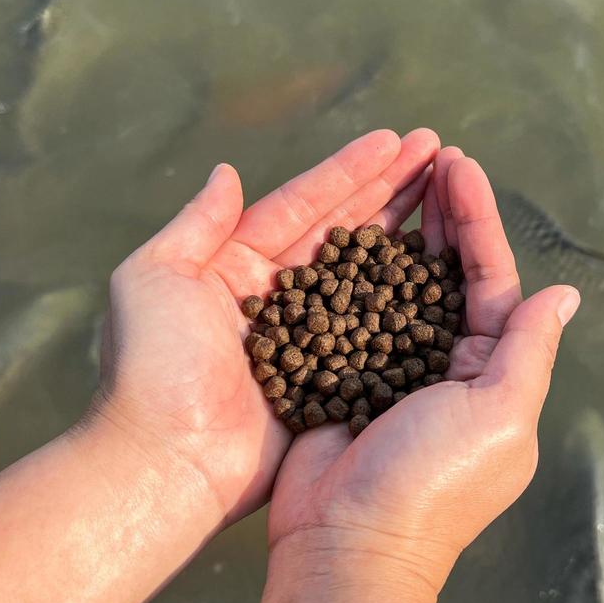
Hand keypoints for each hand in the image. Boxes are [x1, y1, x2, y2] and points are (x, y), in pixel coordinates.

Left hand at [91, 128, 439, 528]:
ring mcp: (308, 339)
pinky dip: (407, 302)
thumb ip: (196, 224)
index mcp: (234, 265)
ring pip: (366, 275)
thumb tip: (227, 172)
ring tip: (450, 196)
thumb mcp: (153, 278)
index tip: (396, 140)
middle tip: (437, 153)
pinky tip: (443, 273)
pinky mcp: (329, 382)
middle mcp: (278, 296)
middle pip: (344, 231)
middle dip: (391, 190)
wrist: (167, 462)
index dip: (350, 171)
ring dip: (407, 235)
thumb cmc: (153, 368)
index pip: (303, 205)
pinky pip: (375, 333)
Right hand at [266, 148, 580, 593]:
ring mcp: (392, 369)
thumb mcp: (499, 415)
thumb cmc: (431, 484)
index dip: (477, 220)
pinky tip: (341, 226)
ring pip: (398, 282)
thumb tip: (566, 295)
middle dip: (440, 212)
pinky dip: (350, 268)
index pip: (490, 280)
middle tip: (427, 153)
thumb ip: (529, 350)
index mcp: (492, 374)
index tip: (460, 165)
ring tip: (390, 174)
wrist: (345, 544)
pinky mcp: (343, 374)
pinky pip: (350, 309)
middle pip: (445, 272)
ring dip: (398, 229)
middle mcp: (447, 367)